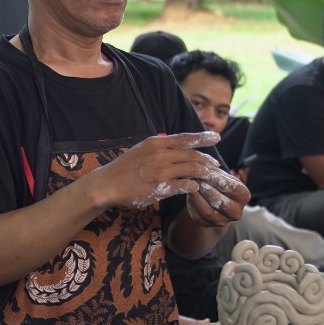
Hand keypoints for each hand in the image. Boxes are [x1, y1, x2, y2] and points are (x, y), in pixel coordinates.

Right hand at [89, 131, 220, 210]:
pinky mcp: (161, 187)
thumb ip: (158, 147)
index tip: (215, 137)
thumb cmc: (123, 169)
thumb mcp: (141, 150)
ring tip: (210, 176)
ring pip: (192, 168)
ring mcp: (161, 170)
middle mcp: (160, 154)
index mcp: (156, 143)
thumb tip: (173, 146)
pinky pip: (185, 185)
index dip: (202, 137)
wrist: (107, 184)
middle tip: (216, 164)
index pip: (185, 138)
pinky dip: (194, 186)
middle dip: (207, 159)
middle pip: (192, 154)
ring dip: (204, 173)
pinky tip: (196, 188)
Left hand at [184, 158, 248, 228]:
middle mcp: (237, 212)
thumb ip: (215, 171)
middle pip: (221, 202)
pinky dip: (192, 204)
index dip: (217, 180)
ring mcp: (223, 221)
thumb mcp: (221, 175)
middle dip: (206, 190)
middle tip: (195, 179)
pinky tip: (188, 194)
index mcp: (244, 196)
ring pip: (208, 211)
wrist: (212, 199)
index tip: (204, 171)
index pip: (232, 188)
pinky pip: (198, 216)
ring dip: (197, 197)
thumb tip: (203, 165)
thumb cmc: (218, 183)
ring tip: (189, 186)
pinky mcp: (208, 225)